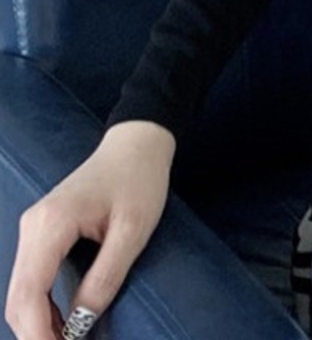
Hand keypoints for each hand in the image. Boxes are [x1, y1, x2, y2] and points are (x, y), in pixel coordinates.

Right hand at [5, 121, 174, 339]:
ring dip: (36, 323)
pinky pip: (31, 278)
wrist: (137, 143)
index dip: (37, 335)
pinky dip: (40, 306)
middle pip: (18, 298)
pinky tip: (60, 324)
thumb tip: (80, 323)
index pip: (29, 294)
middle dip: (34, 335)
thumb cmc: (140, 180)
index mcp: (51, 224)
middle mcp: (32, 227)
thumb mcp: (134, 229)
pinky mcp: (41, 231)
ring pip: (21, 291)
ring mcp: (33, 228)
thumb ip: (107, 276)